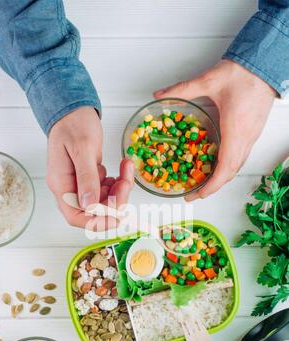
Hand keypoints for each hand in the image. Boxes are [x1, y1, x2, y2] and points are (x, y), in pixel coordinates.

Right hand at [47, 107, 133, 229]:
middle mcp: (69, 188)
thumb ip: (87, 177)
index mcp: (61, 184)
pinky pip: (107, 190)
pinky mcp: (90, 179)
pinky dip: (118, 182)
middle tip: (126, 181)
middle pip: (94, 211)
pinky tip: (121, 168)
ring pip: (104, 201)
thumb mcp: (83, 148)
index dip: (98, 222)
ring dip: (120, 189)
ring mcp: (79, 184)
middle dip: (115, 201)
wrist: (73, 110)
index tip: (118, 216)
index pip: (76, 217)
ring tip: (125, 168)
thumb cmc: (74, 123)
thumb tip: (90, 205)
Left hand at [154, 60, 275, 200]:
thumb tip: (160, 95)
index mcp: (235, 130)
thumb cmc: (242, 72)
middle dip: (213, 187)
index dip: (212, 185)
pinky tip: (217, 164)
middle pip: (231, 172)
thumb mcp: (208, 81)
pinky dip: (228, 166)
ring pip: (237, 165)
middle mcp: (246, 137)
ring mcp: (252, 135)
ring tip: (205, 183)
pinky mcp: (253, 131)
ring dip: (222, 177)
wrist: (264, 63)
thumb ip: (182, 89)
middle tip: (195, 193)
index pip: (225, 168)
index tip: (198, 194)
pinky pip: (241, 156)